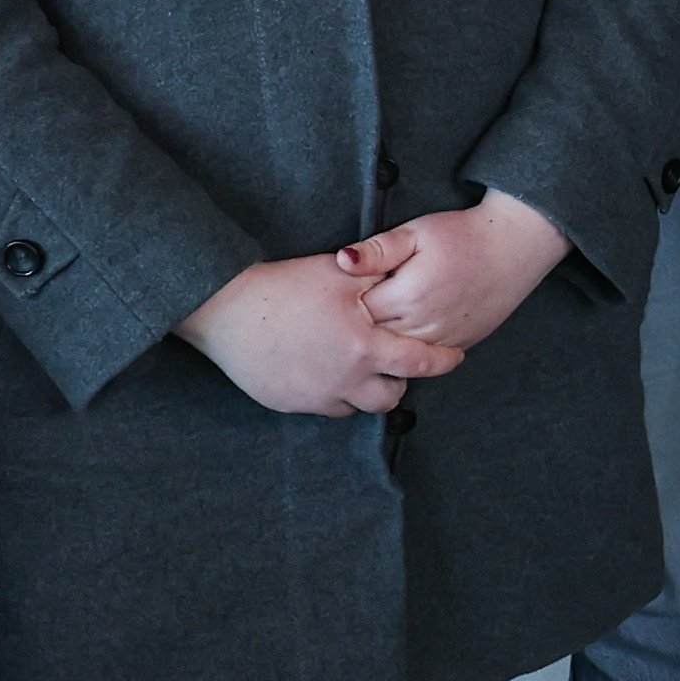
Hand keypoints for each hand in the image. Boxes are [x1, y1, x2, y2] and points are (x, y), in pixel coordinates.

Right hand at [183, 255, 461, 417]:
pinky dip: (331, 392)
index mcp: (364, 350)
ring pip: (355, 406)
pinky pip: (322, 406)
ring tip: (358, 364)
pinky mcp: (288, 403)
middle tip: (395, 360)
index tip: (454, 357)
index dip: (443, 361)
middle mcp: (344, 382)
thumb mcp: (340, 274)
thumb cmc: (285, 286)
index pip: (420, 364)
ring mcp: (314, 397)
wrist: (225, 309)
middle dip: (399, 381)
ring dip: (364, 389)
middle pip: (390, 397)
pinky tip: (324, 366)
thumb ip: (381, 278)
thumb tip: (410, 274)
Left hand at [342, 191, 572, 352]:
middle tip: (357, 308)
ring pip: (398, 354)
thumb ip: (377, 250)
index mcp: (408, 295)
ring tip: (381, 318)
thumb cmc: (463, 235)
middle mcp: (424, 324)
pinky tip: (405, 331)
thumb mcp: (416, 232)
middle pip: (374, 338)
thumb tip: (342, 260)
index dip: (347, 302)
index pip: (357, 312)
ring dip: (384, 341)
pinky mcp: (458, 345)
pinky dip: (409, 349)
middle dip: (361, 326)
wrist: (515, 247)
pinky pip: (423, 359)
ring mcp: (443, 339)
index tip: (345, 291)